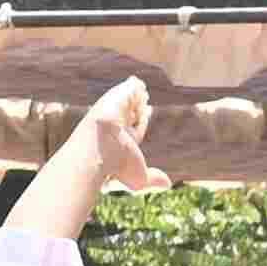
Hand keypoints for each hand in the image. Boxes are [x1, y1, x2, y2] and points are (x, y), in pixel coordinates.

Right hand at [76, 76, 156, 191]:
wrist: (99, 148)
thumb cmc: (116, 165)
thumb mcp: (139, 177)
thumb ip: (153, 178)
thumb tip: (167, 184)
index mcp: (123, 141)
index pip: (134, 127)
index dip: (141, 120)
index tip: (146, 112)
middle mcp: (117, 124)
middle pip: (130, 112)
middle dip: (137, 106)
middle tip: (145, 99)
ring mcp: (116, 110)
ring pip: (129, 101)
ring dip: (136, 94)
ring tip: (143, 88)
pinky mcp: (116, 97)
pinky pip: (128, 89)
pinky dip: (134, 86)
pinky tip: (138, 82)